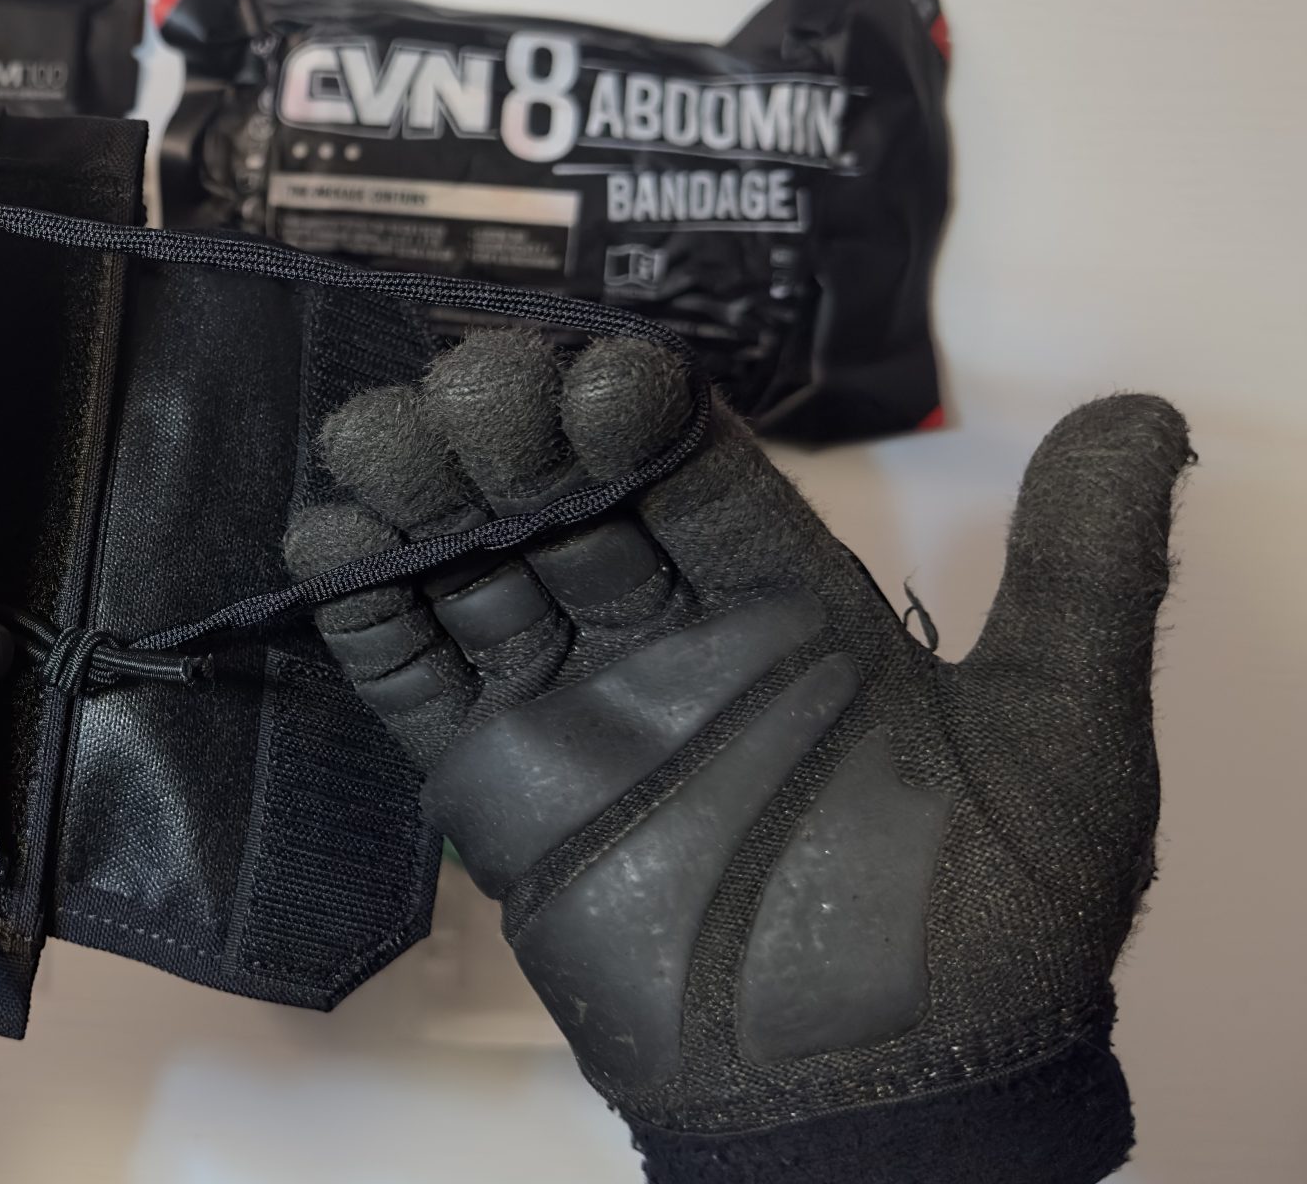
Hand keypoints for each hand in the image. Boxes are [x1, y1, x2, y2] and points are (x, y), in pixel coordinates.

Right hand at [286, 331, 1188, 1182]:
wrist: (874, 1103)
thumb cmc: (981, 929)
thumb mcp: (1065, 736)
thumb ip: (1083, 571)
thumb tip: (1137, 416)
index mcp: (795, 614)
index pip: (693, 471)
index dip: (637, 410)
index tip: (599, 366)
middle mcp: (675, 643)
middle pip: (570, 500)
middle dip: (515, 432)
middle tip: (473, 383)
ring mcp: (578, 713)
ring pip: (480, 569)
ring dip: (425, 493)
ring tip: (382, 431)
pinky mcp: (498, 791)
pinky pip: (417, 683)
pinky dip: (369, 614)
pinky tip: (331, 543)